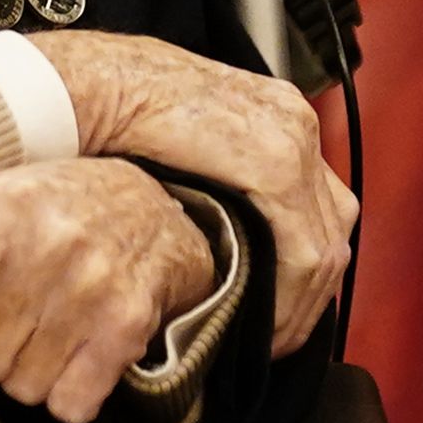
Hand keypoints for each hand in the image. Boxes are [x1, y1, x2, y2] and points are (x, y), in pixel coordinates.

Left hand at [0, 157, 217, 422]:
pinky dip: (69, 394)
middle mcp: (47, 243)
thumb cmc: (49, 213)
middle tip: (11, 318)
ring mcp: (93, 284)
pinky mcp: (128, 322)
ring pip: (26, 388)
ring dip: (28, 373)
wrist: (145, 201)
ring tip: (48, 326)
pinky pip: (73, 403)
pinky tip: (77, 350)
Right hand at [28, 28, 353, 352]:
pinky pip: (304, 250)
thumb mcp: (182, 149)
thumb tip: (222, 243)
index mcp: (278, 117)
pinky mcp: (275, 163)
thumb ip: (216, 187)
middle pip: (333, 230)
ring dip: (299, 303)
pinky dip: (287, 295)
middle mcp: (296, 122)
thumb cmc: (117, 114)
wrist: (89, 86)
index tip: (276, 314)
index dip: (305, 274)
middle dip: (307, 295)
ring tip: (263, 336)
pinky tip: (258, 320)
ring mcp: (292, 138)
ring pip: (326, 246)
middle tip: (273, 335)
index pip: (322, 210)